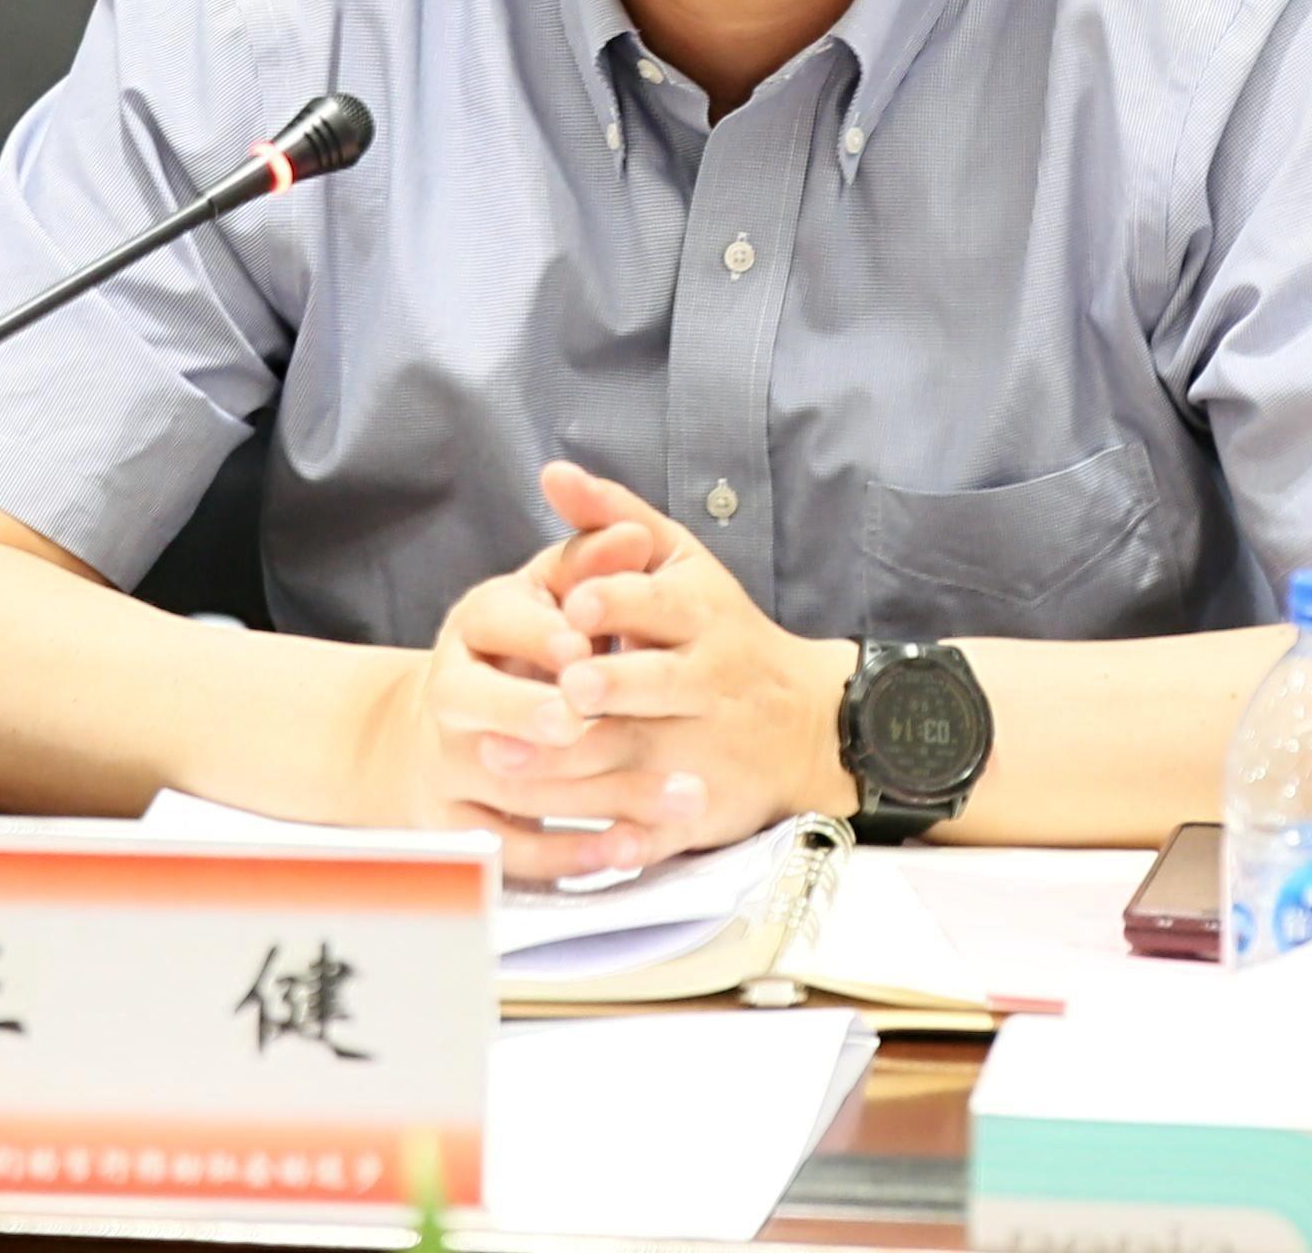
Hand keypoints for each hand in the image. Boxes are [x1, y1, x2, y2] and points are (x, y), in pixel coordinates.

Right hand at [375, 506, 708, 880]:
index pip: (492, 618)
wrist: (450, 731)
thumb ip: (593, 564)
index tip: (580, 643)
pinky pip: (513, 849)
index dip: (533, 632)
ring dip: (593, 792)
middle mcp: (450, 692)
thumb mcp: (552, 594)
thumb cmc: (526, 648)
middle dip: (528, 710)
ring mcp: (448, 763)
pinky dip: (573, 855)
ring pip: (508, 782)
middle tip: (580, 720)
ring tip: (682, 796)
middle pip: (473, 700)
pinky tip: (634, 850)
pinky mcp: (461, 829)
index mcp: (474, 625)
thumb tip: (635, 533)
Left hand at [472, 462, 856, 852]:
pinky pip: (659, 825)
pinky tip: (569, 838)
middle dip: (604, 687)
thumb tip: (551, 472)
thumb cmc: (722, 631)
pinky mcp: (700, 806)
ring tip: (503, 758)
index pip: (657, 605)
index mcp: (702, 615)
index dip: (616, 604)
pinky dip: (621, 837)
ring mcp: (705, 747)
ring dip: (573, 764)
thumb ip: (615, 520)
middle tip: (557, 689)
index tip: (574, 605)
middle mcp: (708, 680)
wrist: (808, 722)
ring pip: (637, 756)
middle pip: (651, 684)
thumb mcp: (681, 563)